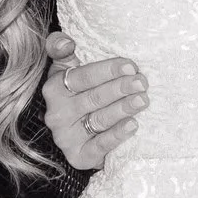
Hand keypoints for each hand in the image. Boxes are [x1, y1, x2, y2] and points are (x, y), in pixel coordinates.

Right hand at [40, 31, 146, 170]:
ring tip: (142, 100)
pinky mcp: (78, 156)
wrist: (75, 133)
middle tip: (142, 82)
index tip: (130, 65)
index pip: (81, 77)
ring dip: (123, 109)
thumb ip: (62, 50)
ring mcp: (66, 137)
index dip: (107, 71)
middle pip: (93, 98)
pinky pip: (100, 146)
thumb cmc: (76, 93)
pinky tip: (133, 125)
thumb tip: (65, 41)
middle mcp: (57, 113)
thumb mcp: (66, 69)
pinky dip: (117, 135)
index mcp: (54, 88)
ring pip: (99, 120)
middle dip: (120, 88)